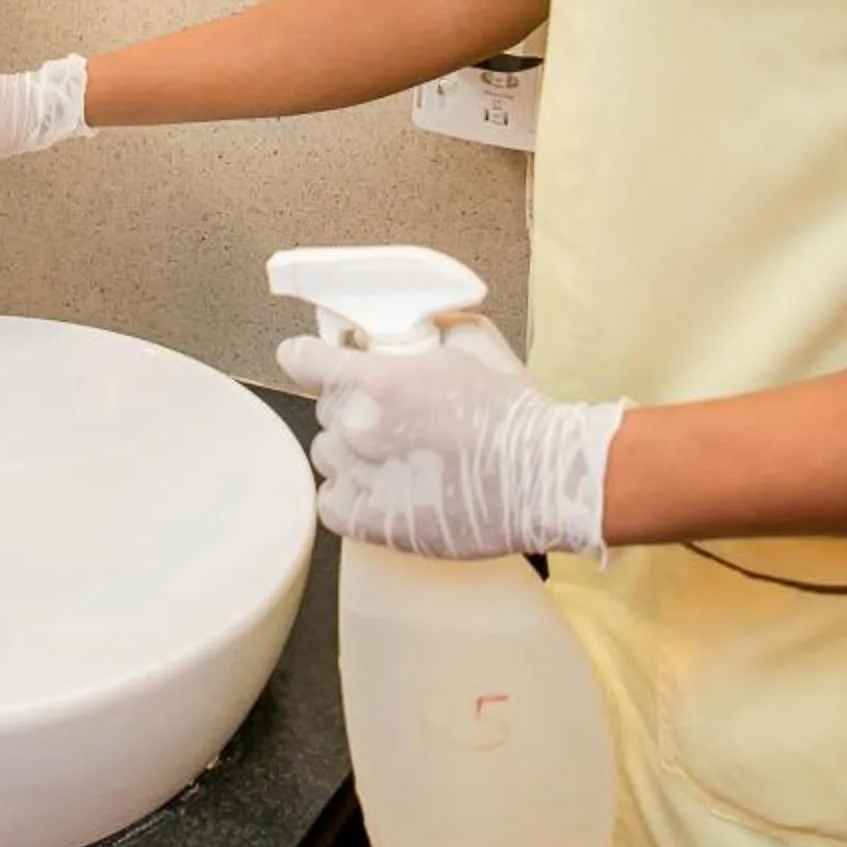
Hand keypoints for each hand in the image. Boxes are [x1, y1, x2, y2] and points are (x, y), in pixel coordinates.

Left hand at [276, 325, 622, 562]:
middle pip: (325, 410)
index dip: (308, 356)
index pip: (303, 360)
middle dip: (352, 405)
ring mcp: (362, 478)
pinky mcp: (371, 522)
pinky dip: (348, 494)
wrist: (543, 479)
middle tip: (393, 414)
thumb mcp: (471, 340)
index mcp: (376, 380)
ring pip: (328, 455)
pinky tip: (379, 487)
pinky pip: (331, 502)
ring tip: (394, 455)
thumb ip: (424, 328)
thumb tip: (405, 324)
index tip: (312, 359)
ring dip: (351, 451)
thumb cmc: (514, 412)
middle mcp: (359, 428)